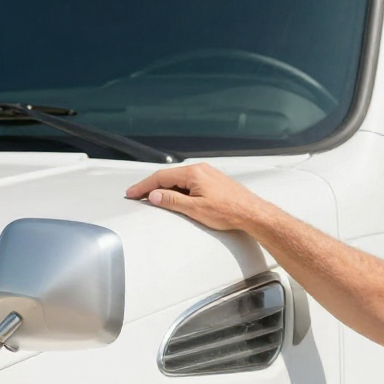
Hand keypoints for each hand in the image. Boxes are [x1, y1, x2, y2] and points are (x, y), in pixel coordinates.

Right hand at [125, 163, 272, 234]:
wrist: (252, 213)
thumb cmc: (228, 212)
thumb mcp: (195, 209)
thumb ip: (172, 201)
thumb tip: (153, 195)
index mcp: (194, 173)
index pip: (161, 177)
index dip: (144, 186)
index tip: (131, 193)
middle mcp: (200, 169)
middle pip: (169, 177)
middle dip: (151, 187)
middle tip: (137, 196)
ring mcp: (207, 174)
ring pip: (179, 180)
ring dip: (164, 189)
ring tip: (152, 199)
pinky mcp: (213, 181)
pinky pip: (189, 182)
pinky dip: (177, 189)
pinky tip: (174, 198)